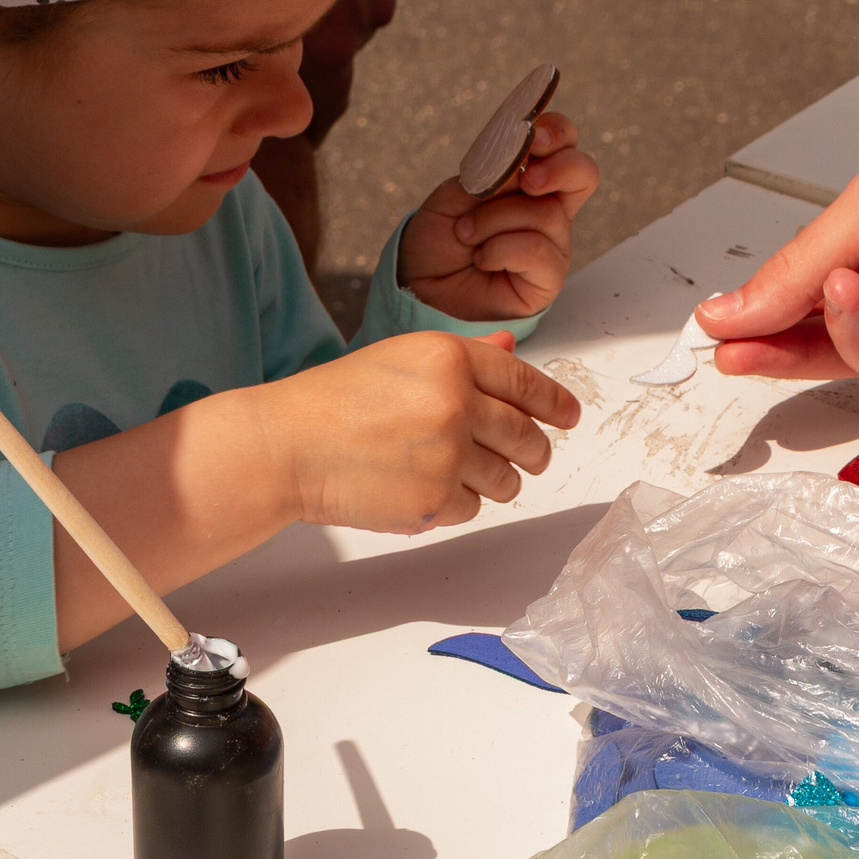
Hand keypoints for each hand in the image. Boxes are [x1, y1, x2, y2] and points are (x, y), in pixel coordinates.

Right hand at [258, 330, 581, 532]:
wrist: (288, 445)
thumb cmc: (337, 400)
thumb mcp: (402, 360)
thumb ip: (464, 357)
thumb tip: (511, 350)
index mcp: (450, 359)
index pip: (525, 383)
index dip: (554, 403)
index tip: (569, 416)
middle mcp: (456, 403)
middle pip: (527, 437)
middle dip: (534, 451)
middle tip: (530, 457)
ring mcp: (447, 454)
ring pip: (506, 480)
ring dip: (494, 481)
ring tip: (455, 471)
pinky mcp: (434, 500)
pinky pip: (472, 508)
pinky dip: (456, 504)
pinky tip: (421, 487)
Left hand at [398, 111, 600, 320]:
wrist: (422, 283)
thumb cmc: (440, 236)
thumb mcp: (455, 193)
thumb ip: (489, 175)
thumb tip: (522, 166)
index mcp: (532, 179)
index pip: (563, 142)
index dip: (556, 132)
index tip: (532, 133)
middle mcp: (551, 208)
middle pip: (584, 172)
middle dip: (558, 168)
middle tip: (526, 180)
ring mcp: (553, 244)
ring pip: (544, 213)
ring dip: (494, 220)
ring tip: (467, 233)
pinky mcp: (548, 278)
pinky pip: (535, 250)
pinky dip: (499, 250)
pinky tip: (482, 259)